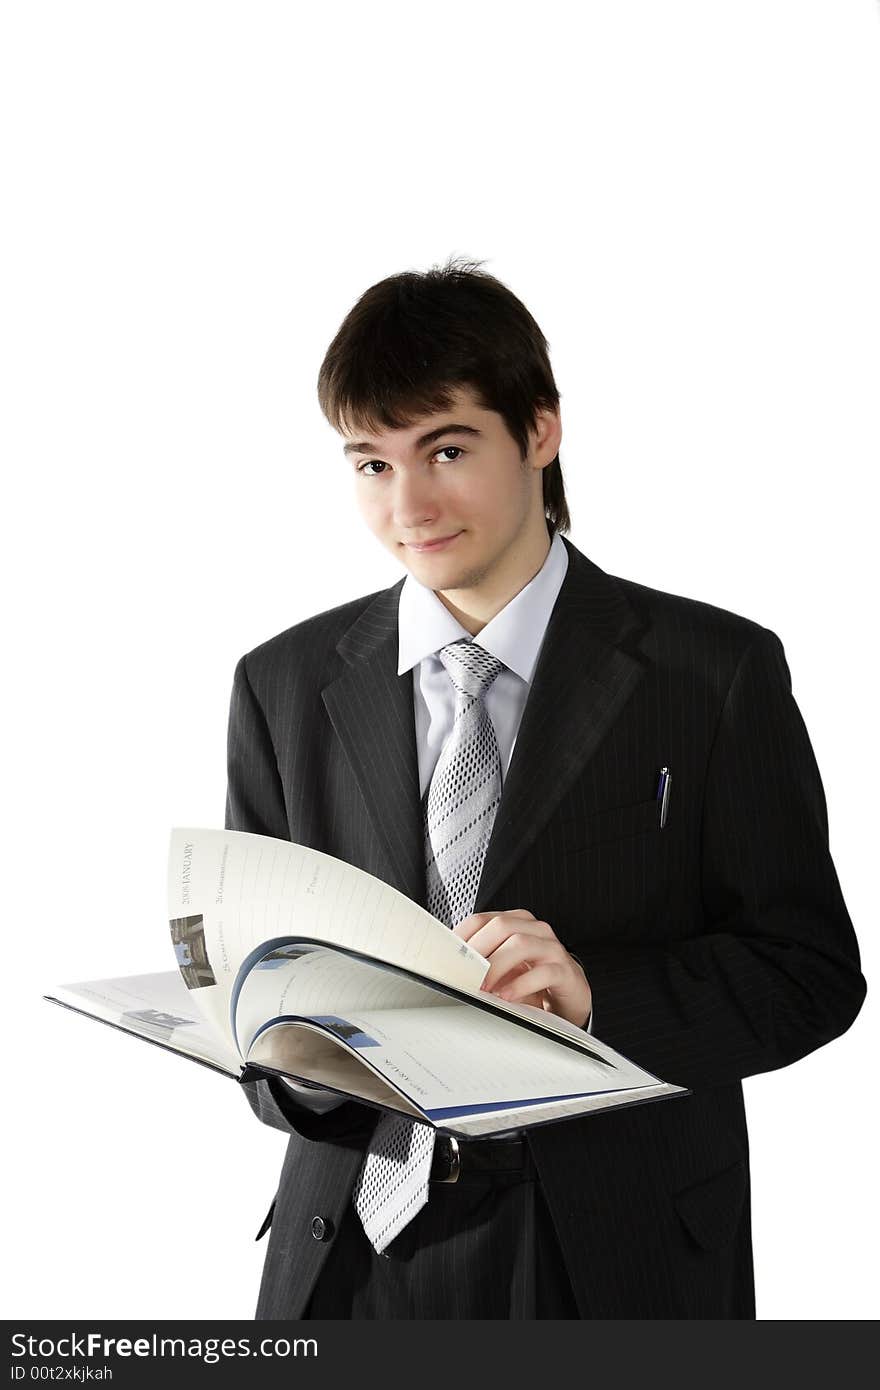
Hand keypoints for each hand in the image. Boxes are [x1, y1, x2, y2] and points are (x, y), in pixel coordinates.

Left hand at [452, 909, 591, 1027]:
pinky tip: (507, 997)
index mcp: (515, 923)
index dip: (462, 937)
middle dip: (478, 951)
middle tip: (464, 975)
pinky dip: (521, 985)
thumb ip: (481, 963)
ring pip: (521, 943)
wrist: (568, 997)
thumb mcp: (503, 969)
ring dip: (497, 966)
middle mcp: (534, 930)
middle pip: (501, 926)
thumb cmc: (532, 980)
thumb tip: (448, 970)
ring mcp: (552, 948)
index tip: (447, 960)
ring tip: (484, 988)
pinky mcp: (565, 971)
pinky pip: (543, 972)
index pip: (481, 920)